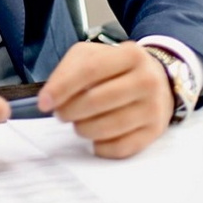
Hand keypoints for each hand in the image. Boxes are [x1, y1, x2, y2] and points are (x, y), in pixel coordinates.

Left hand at [37, 42, 173, 157]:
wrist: (158, 80)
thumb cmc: (116, 68)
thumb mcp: (92, 56)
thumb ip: (68, 71)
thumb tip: (47, 100)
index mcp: (130, 54)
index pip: (90, 70)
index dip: (62, 87)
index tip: (44, 103)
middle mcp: (146, 80)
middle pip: (97, 101)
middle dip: (70, 111)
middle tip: (61, 113)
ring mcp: (153, 108)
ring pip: (108, 127)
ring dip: (83, 129)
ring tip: (78, 123)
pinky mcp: (155, 132)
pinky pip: (121, 147)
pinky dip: (101, 146)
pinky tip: (95, 138)